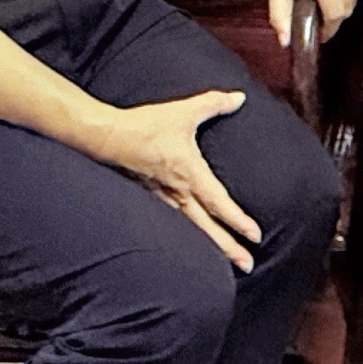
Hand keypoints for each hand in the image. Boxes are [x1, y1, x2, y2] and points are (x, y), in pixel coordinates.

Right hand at [90, 91, 259, 269]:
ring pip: (192, 230)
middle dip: (228, 248)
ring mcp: (164, 200)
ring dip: (211, 247)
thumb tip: (239, 97)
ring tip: (228, 263)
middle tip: (248, 266)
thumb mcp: (184, 111)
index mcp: (190, 174)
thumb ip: (214, 103)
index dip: (238, 221)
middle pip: (207, 228)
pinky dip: (190, 238)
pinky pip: (176, 224)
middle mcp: (179, 193)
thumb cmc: (146, 126)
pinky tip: (196, 245)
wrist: (107, 138)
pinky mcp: (152, 199)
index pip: (219, 203)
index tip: (255, 237)